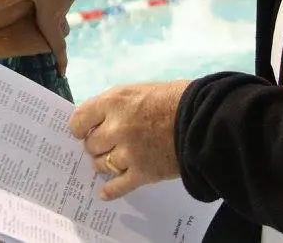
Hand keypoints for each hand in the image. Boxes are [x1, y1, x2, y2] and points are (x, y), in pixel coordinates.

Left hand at [0, 0, 93, 75]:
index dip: (60, 62)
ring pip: (57, 17)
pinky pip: (56, 1)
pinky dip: (49, 5)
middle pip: (58, 33)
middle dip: (54, 44)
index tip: (61, 75)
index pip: (58, 47)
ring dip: (51, 23)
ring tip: (37, 24)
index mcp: (52, 19)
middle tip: (46, 51)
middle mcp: (59, 12)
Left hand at [68, 81, 188, 200]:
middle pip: (91, 145)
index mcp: (114, 102)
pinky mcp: (142, 173)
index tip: (83, 131)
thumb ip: (116, 105)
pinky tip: (104, 192)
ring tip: (113, 160)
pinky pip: (118, 186)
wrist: (203, 118)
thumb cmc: (173, 98)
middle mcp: (116, 128)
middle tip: (105, 144)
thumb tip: (98, 119)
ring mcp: (128, 153)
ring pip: (101, 165)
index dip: (79, 127)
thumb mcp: (139, 90)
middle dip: (96, 145)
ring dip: (104, 163)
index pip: (79, 119)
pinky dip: (109, 190)